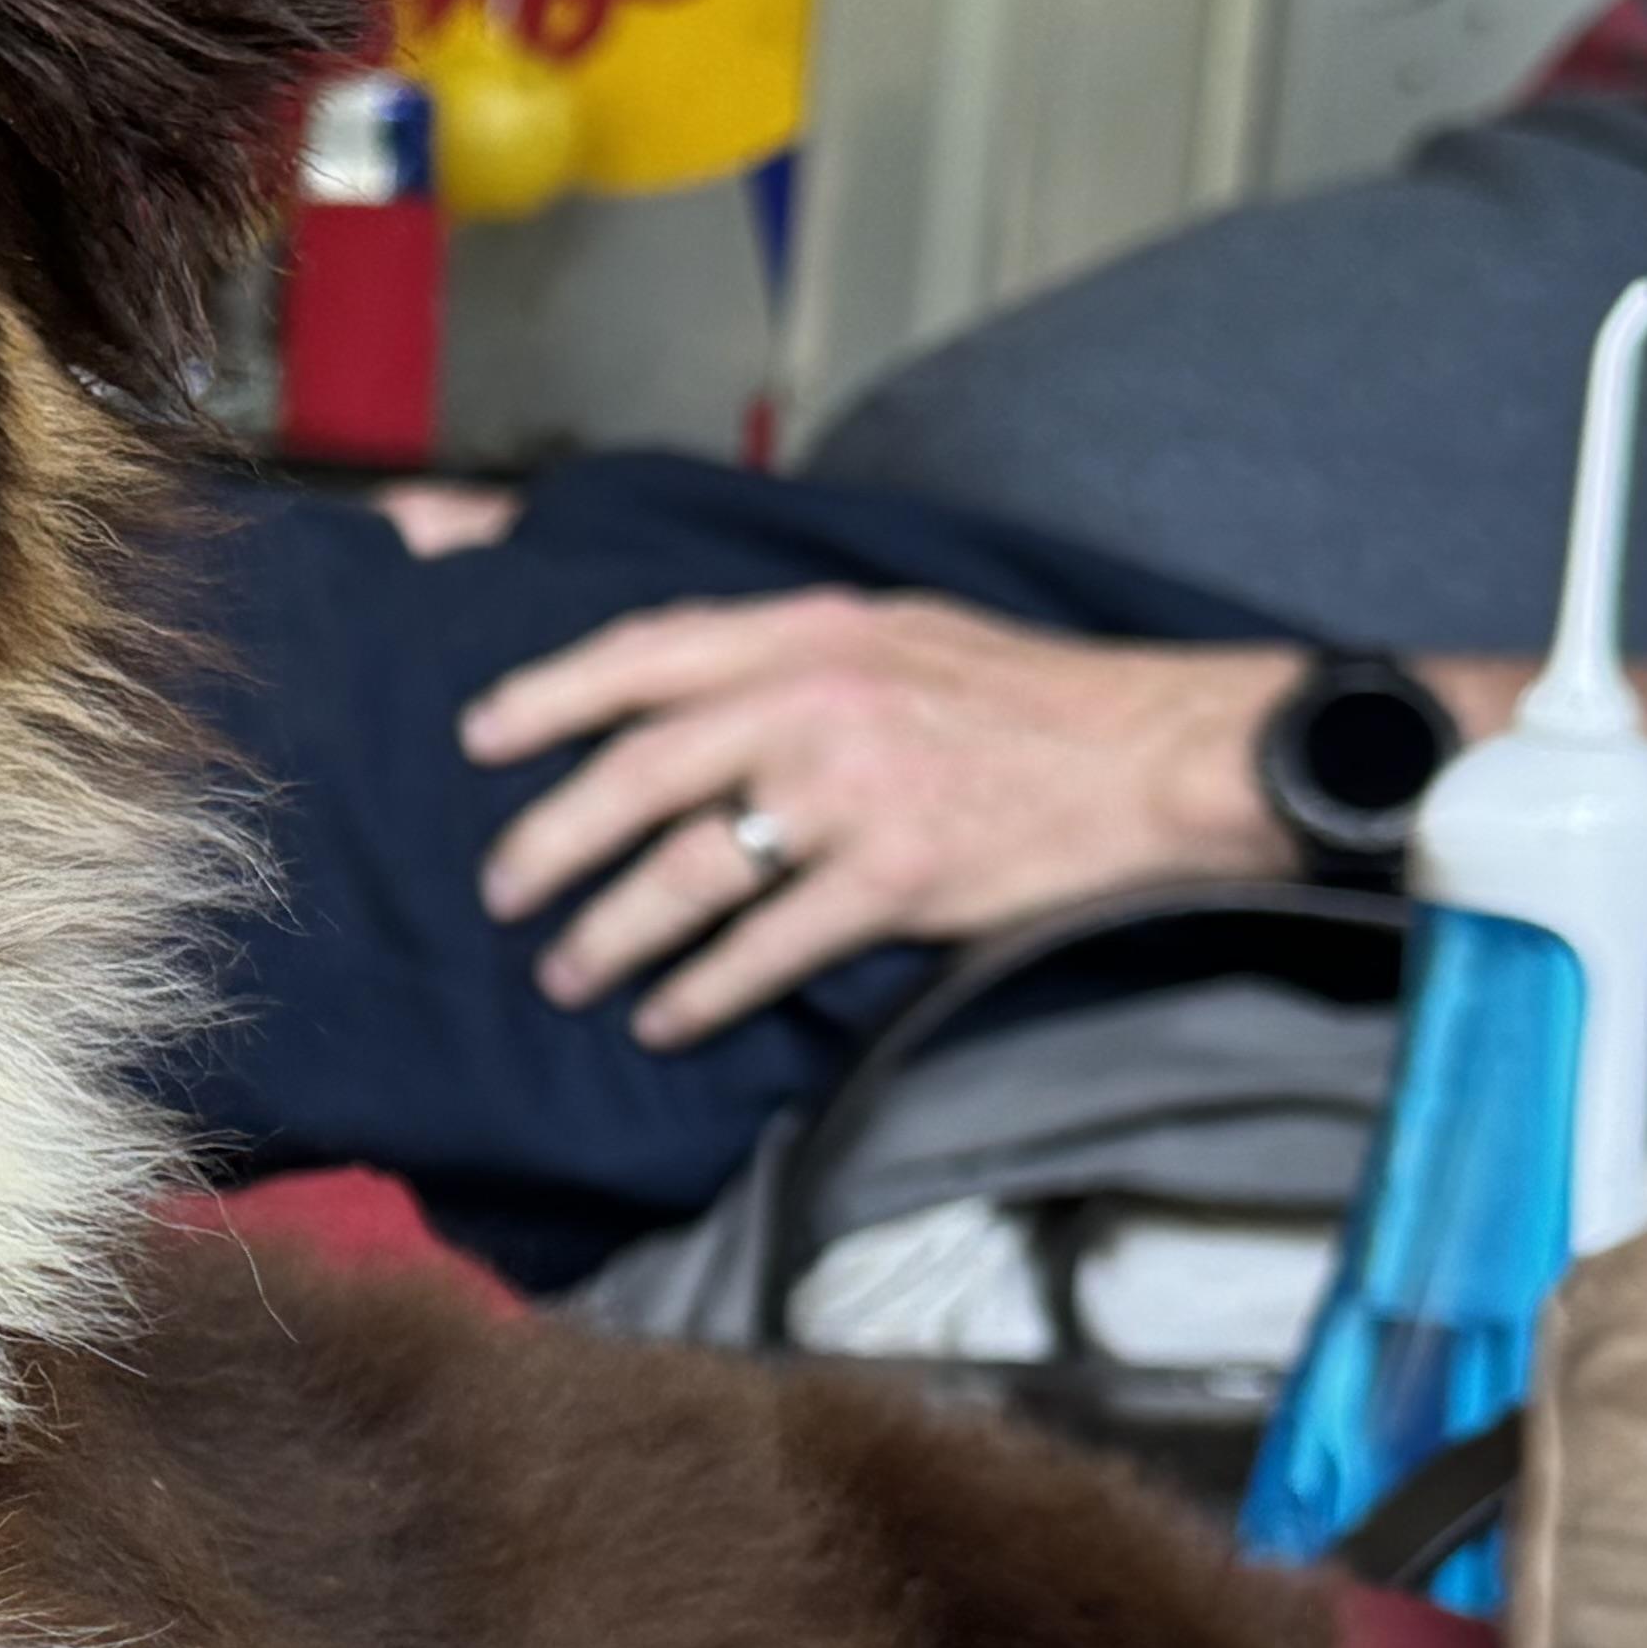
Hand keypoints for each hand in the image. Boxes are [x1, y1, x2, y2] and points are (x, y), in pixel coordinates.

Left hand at [459, 593, 1295, 1045]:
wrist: (1165, 755)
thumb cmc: (1039, 700)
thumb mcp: (908, 632)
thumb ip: (800, 655)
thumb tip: (695, 695)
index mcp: (815, 631)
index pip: (646, 653)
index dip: (551, 695)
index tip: (481, 738)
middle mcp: (819, 699)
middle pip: (638, 773)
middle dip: (552, 840)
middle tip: (501, 892)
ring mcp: (855, 789)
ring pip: (688, 870)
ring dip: (612, 932)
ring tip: (568, 973)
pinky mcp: (898, 876)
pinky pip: (766, 945)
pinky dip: (701, 990)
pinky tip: (665, 1017)